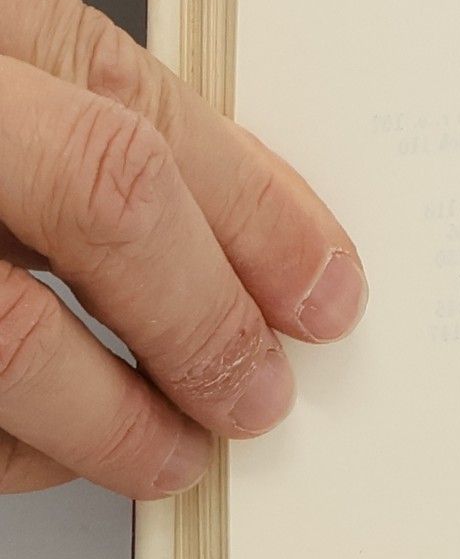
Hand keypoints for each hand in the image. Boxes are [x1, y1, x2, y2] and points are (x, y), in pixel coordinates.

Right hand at [0, 0, 365, 495]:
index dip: (256, 220)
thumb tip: (270, 227)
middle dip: (202, 320)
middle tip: (260, 397)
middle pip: (95, 205)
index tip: (327, 295)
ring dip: (102, 421)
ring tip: (171, 451)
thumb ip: (105, 107)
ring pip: (0, 345)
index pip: (133, 126)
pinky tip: (43, 452)